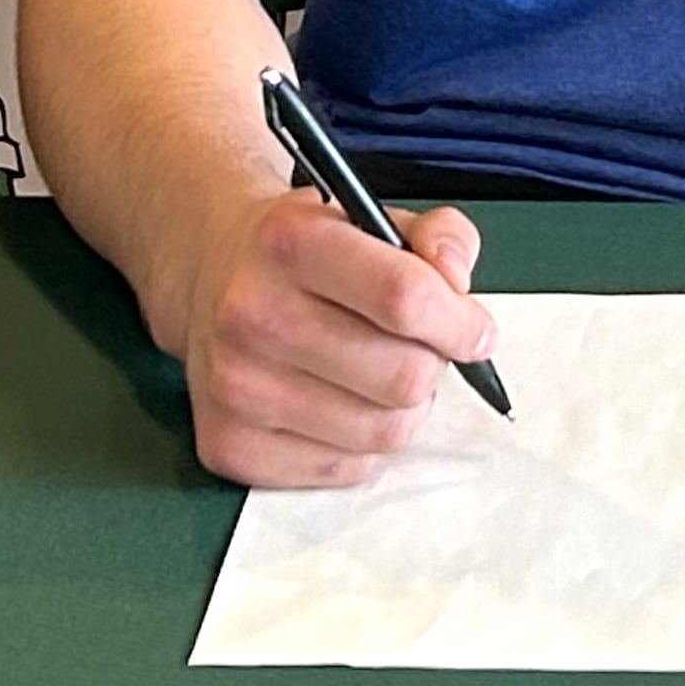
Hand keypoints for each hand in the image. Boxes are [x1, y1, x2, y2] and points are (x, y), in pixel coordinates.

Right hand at [168, 189, 496, 490]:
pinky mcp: (227, 445)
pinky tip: (338, 403)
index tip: (475, 330)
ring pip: (383, 433)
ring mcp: (235, 387)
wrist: (210, 278)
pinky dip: (362, 444)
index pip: (404, 297)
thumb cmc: (310, 254)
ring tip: (378, 374)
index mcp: (290, 242)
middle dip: (431, 365)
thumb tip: (457, 280)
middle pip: (404, 377)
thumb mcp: (372, 216)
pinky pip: (346, 469)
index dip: (460, 322)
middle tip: (418, 348)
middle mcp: (251, 313)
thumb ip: (439, 236)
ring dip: (402, 409)